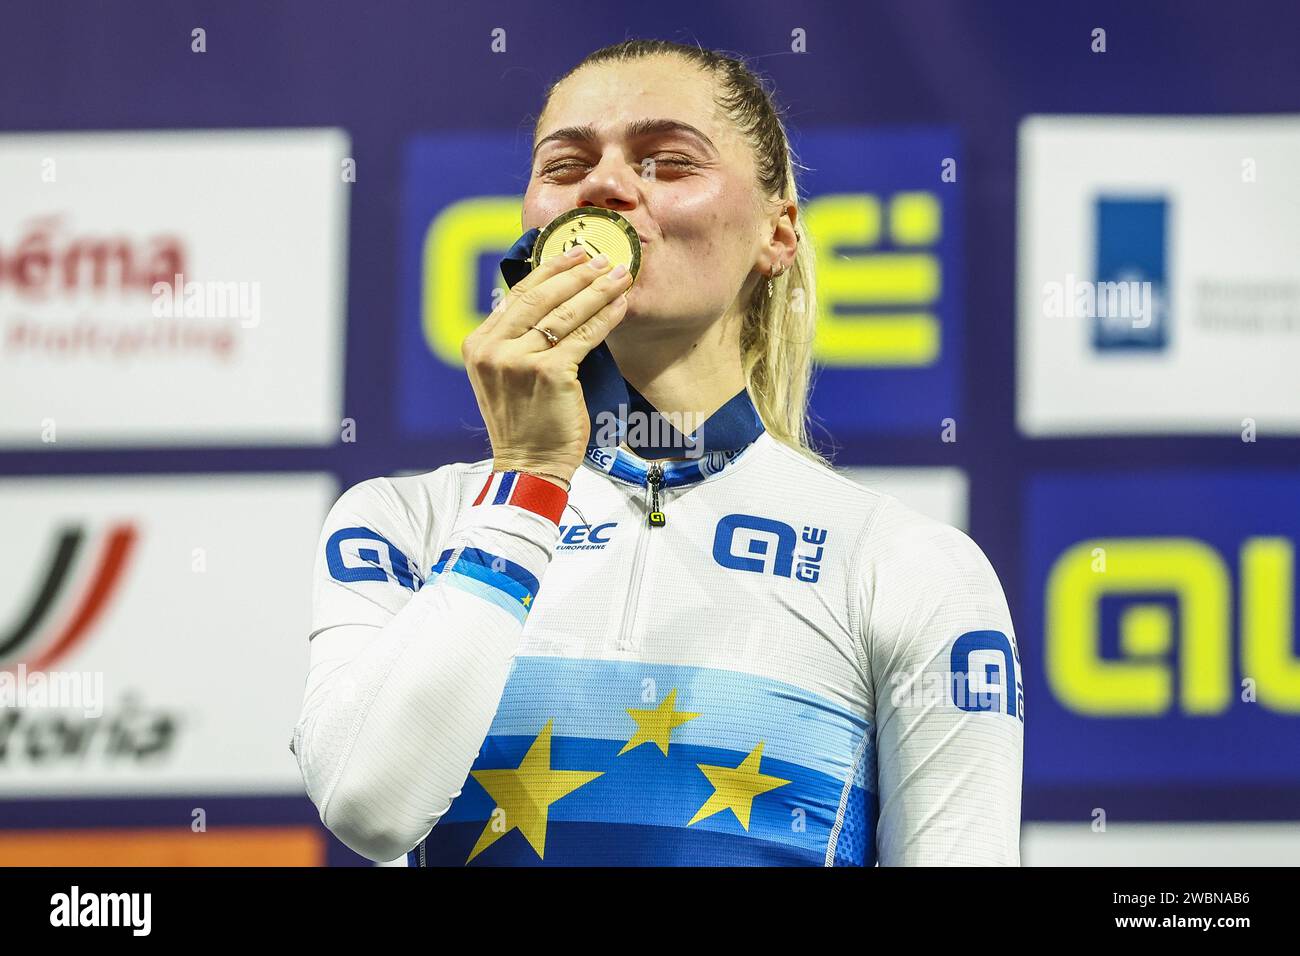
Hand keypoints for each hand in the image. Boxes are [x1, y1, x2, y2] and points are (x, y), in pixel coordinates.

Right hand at [462, 245, 632, 481]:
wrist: (528, 466)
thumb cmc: (524, 424)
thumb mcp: (504, 377)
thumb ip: (515, 341)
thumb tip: (550, 300)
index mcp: (479, 345)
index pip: (516, 296)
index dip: (548, 270)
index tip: (572, 254)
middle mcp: (493, 350)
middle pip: (540, 296)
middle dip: (576, 272)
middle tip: (602, 257)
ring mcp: (519, 361)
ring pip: (565, 313)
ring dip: (596, 289)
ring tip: (619, 274)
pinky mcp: (550, 374)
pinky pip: (583, 336)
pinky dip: (605, 316)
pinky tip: (620, 305)